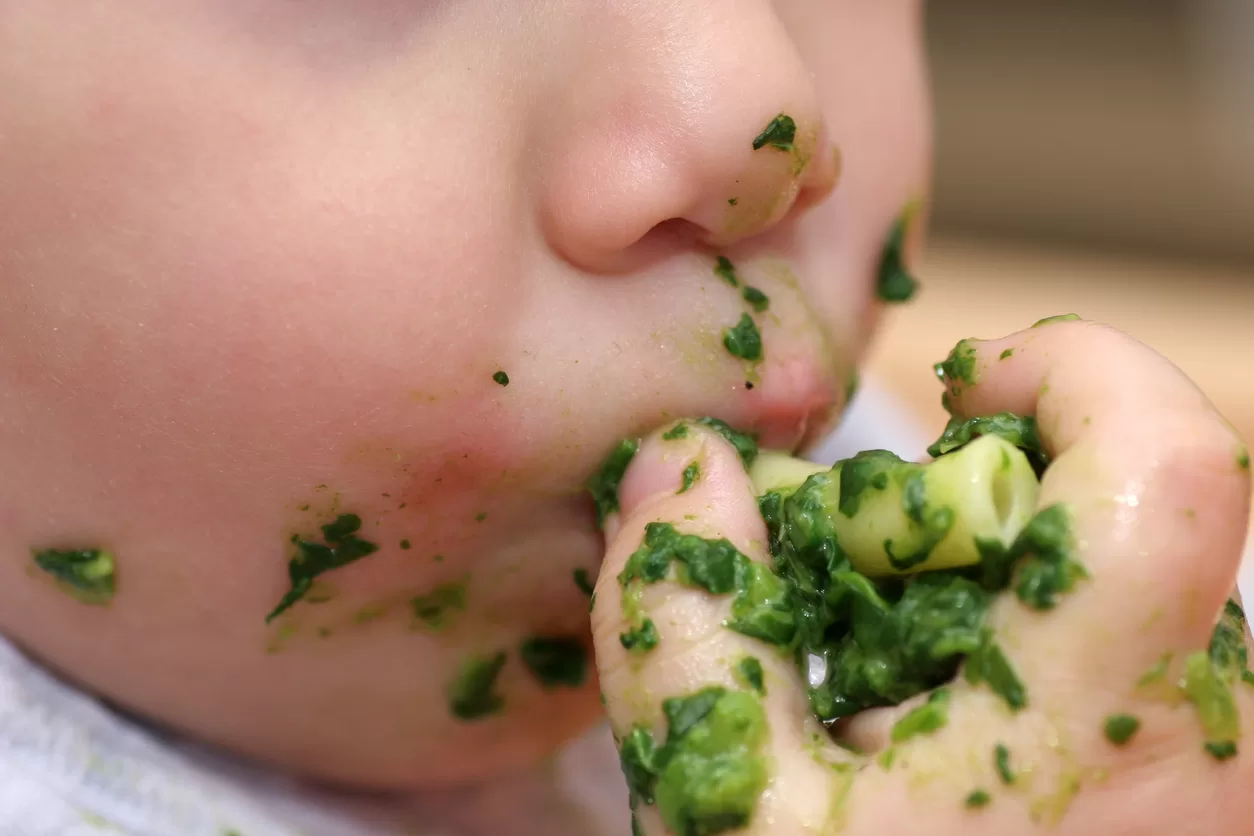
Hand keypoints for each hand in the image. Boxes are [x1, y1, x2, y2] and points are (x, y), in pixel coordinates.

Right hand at [592, 320, 1252, 834]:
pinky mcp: (1216, 791)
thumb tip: (676, 465)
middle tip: (884, 566)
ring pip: (1143, 575)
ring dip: (1012, 573)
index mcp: (1102, 725)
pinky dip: (1044, 637)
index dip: (1076, 371)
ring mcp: (1229, 768)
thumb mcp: (733, 818)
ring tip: (903, 676)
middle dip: (997, 488)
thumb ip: (683, 624)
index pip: (1176, 466)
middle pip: (1143, 498)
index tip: (963, 390)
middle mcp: (1211, 735)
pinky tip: (953, 724)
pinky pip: (1151, 648)